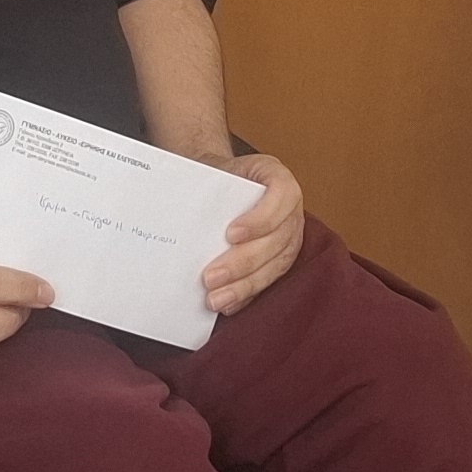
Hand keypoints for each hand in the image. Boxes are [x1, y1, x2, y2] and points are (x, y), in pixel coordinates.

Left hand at [200, 152, 306, 315]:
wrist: (221, 184)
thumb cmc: (217, 177)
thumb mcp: (214, 168)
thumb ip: (206, 185)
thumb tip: (182, 210)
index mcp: (276, 176)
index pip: (282, 195)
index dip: (261, 218)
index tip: (230, 234)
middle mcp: (290, 207)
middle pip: (277, 238)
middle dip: (243, 262)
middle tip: (211, 276)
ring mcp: (290, 234)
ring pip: (276, 264)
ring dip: (245, 285)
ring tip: (216, 298)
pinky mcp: (281, 258)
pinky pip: (269, 280)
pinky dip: (247, 294)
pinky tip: (227, 303)